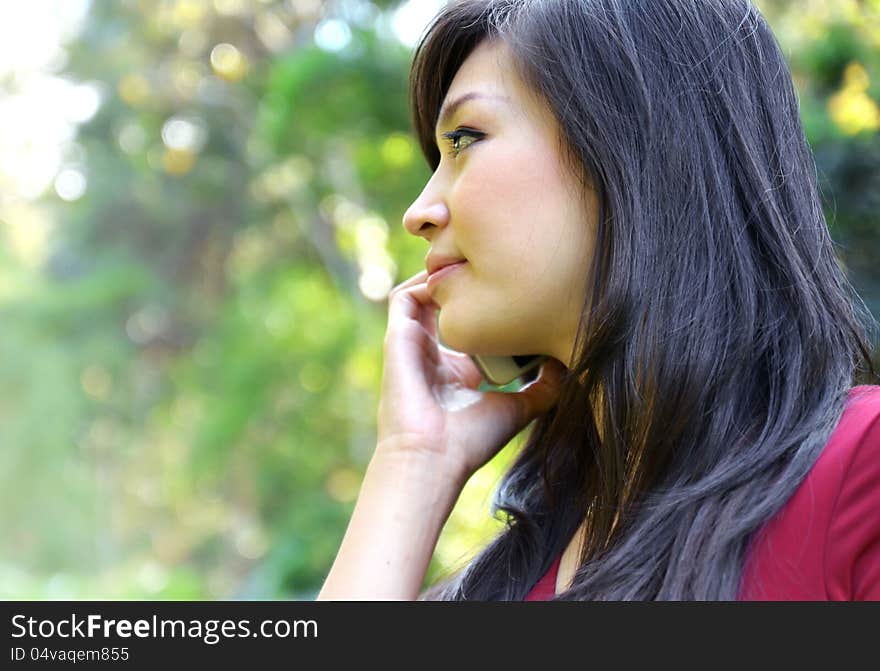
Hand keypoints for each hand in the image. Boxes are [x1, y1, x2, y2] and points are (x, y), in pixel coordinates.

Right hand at [376, 270, 566, 482]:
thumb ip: (544, 388)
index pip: (470, 330)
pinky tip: (452, 277)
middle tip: (496, 269)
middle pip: (446, 308)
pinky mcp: (397, 339)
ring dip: (443, 279)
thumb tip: (567, 362)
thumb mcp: (518, 408)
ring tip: (471, 263)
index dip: (491, 311)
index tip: (520, 294)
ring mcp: (412, 346)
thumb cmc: (470, 442)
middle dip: (467, 286)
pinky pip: (403, 298)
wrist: (432, 457)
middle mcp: (432, 356)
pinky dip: (423, 282)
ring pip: (422, 297)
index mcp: (456, 373)